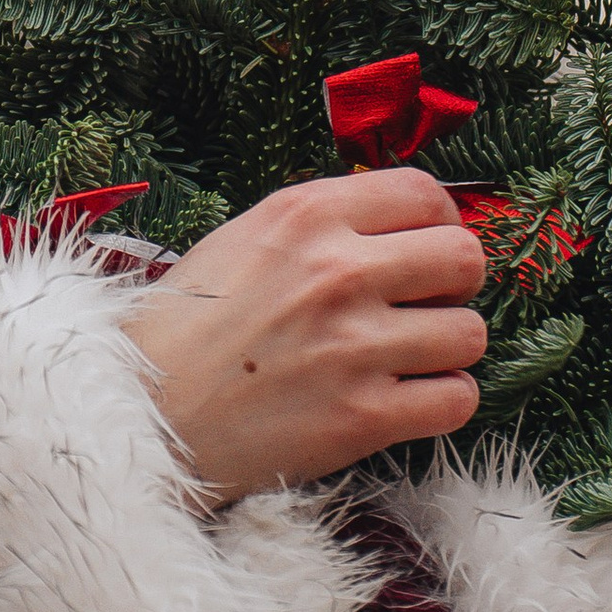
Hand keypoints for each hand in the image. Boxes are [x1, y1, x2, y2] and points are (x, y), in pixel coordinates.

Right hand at [121, 171, 486, 504]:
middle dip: (454, 282)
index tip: (426, 245)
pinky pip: (457, 399)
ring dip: (447, 347)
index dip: (438, 222)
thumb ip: (322, 224)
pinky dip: (442, 402)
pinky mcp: (363, 418)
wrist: (142, 414)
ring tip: (408, 357)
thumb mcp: (244, 239)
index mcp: (306, 216)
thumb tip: (404, 222)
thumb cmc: (187, 326)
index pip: (425, 193)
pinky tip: (407, 399)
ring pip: (470, 333)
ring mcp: (354, 346)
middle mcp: (337, 271)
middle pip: (465, 258)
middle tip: (425, 302)